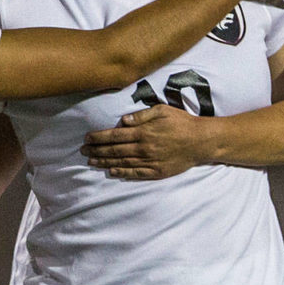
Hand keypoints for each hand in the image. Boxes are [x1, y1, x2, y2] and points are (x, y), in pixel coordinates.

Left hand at [80, 104, 203, 179]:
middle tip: (83, 151)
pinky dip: (122, 173)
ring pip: (122, 163)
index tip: (87, 138)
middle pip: (115, 150)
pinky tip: (112, 172)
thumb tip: (122, 121)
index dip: (98, 138)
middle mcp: (144, 148)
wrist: (201, 142)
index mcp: (143, 132)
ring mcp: (150, 161)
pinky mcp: (157, 172)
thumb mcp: (162, 111)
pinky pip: (136, 173)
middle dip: (96, 150)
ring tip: (92, 162)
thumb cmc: (182, 122)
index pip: (114, 136)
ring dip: (105, 162)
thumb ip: (141, 116)